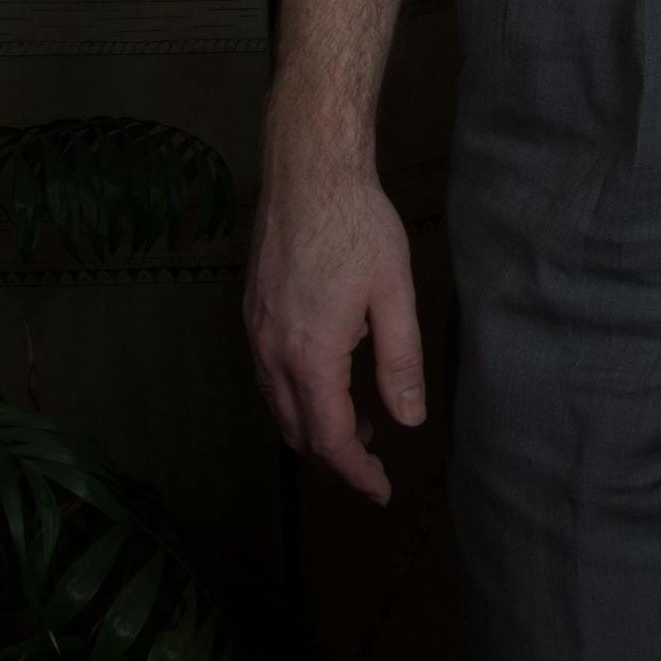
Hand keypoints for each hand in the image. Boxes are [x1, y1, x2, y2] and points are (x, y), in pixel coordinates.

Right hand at [244, 143, 426, 505]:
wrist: (308, 170)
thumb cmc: (357, 225)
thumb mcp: (395, 293)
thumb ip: (400, 361)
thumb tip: (409, 419)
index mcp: (311, 355)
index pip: (329, 438)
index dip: (356, 472)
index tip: (382, 489)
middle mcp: (272, 352)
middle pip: (297, 430)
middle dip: (335, 456)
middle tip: (374, 462)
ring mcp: (255, 331)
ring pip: (278, 404)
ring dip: (313, 426)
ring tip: (357, 426)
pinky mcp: (252, 311)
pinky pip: (268, 374)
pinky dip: (296, 395)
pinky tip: (325, 379)